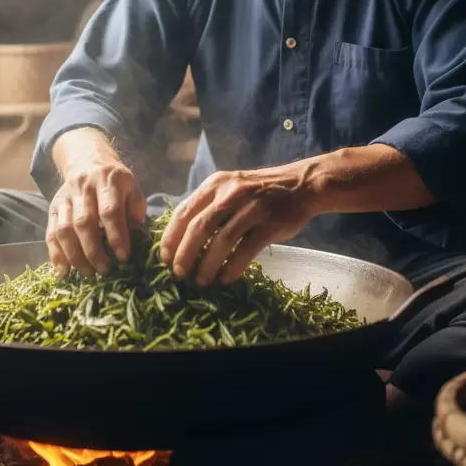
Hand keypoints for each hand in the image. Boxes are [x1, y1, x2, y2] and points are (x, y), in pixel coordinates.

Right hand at [46, 159, 147, 276]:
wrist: (88, 161)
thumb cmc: (116, 182)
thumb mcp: (132, 187)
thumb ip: (136, 210)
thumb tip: (134, 237)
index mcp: (108, 180)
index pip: (110, 212)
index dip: (116, 236)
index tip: (123, 257)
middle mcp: (84, 187)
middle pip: (84, 222)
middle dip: (94, 251)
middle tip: (105, 271)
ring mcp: (65, 198)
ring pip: (64, 230)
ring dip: (75, 256)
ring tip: (88, 274)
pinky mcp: (53, 208)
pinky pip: (51, 233)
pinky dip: (56, 254)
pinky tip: (65, 271)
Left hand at [159, 165, 317, 285]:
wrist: (301, 185)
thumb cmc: (259, 191)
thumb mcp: (229, 187)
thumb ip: (208, 206)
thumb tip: (181, 237)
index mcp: (215, 184)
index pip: (184, 211)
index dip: (171, 237)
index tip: (164, 257)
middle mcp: (231, 193)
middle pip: (199, 227)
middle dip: (185, 253)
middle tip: (179, 273)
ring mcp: (252, 208)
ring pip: (221, 241)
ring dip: (208, 264)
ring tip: (202, 280)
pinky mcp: (270, 224)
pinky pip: (246, 250)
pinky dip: (233, 267)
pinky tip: (226, 278)